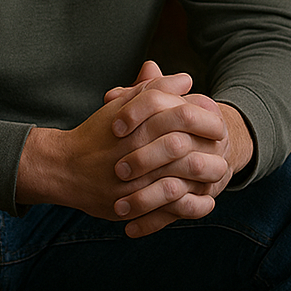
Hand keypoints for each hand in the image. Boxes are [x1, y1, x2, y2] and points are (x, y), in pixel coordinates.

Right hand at [15, 61, 252, 235]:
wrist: (64, 169)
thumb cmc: (98, 133)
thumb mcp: (123, 106)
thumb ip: (154, 90)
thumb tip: (187, 79)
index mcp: (136, 126)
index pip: (182, 117)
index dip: (207, 119)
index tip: (220, 123)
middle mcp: (134, 154)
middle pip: (183, 150)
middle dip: (210, 151)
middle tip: (225, 150)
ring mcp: (131, 184)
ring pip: (178, 183)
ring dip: (203, 179)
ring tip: (219, 174)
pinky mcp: (131, 208)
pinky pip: (168, 210)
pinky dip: (191, 206)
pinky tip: (205, 200)